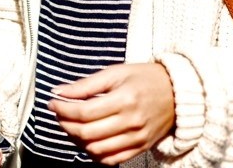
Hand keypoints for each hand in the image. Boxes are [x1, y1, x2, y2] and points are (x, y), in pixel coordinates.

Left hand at [48, 62, 174, 164]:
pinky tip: (88, 140)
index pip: (85, 112)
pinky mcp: (139, 148)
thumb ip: (87, 84)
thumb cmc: (147, 79)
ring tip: (72, 125)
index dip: (63, 109)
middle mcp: (131, 121)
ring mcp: (136, 138)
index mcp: (125, 99)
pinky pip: (110, 160)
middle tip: (60, 113)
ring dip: (77, 139)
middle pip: (87, 132)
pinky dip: (94, 153)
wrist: (178, 93)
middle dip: (66, 124)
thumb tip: (60, 91)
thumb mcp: (117, 72)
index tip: (54, 102)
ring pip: (95, 149)